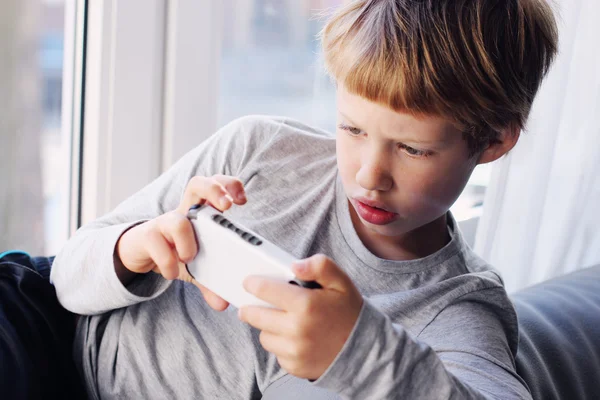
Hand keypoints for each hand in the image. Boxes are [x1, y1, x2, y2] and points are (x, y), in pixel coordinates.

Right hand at [116, 175, 246, 310]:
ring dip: (188, 243)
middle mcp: (183, 211)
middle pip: (198, 183)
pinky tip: (171, 273)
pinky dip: (167, 262)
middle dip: (215, 190)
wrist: (139, 255)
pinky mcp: (147, 235)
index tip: (242, 201)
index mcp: (201, 212)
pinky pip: (157, 243)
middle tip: (227, 208)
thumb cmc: (174, 251)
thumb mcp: (196, 268)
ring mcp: (163, 221)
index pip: (216, 185)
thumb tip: (223, 303)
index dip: (229, 185)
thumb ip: (211, 283)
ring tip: (189, 259)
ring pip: (177, 220)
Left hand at [238, 254, 363, 379]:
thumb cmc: (349, 312)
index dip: (253, 284)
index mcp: (306, 305)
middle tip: (251, 303)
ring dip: (268, 327)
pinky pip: (275, 352)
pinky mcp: (294, 366)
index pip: (265, 290)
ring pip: (264, 335)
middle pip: (255, 316)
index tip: (249, 282)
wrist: (364, 350)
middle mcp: (297, 330)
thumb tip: (295, 265)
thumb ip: (320, 266)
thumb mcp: (341, 282)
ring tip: (284, 320)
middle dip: (251, 307)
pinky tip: (295, 338)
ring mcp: (294, 351)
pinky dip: (280, 344)